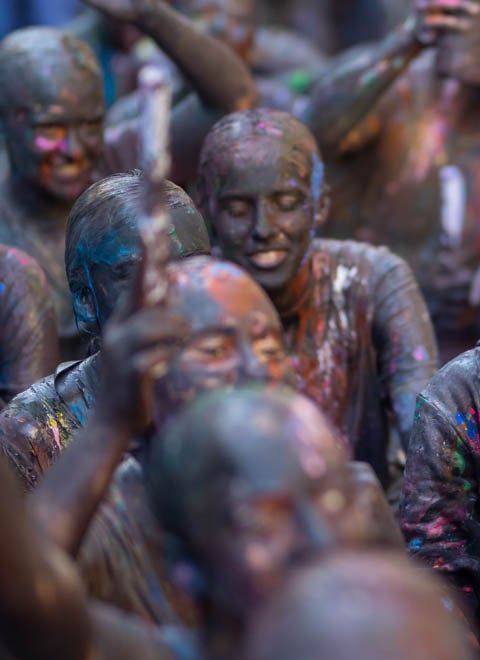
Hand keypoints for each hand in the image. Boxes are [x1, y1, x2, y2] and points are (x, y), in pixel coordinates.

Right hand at [95, 270, 186, 434]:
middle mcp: (117, 333)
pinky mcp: (133, 372)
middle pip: (142, 300)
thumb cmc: (134, 384)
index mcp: (119, 324)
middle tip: (187, 317)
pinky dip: (171, 356)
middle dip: (164, 299)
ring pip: (155, 325)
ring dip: (177, 330)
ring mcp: (122, 352)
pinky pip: (158, 354)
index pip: (134, 288)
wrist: (113, 423)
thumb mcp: (140, 350)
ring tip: (186, 341)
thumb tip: (182, 310)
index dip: (143, 265)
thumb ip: (155, 328)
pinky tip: (173, 364)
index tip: (148, 235)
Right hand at [409, 0, 479, 46]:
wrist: (420, 37)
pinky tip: (467, 26)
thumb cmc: (442, 16)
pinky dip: (451, 22)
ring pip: (441, 2)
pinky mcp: (421, 26)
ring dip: (461, 5)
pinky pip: (436, 22)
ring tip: (478, 9)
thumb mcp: (448, 2)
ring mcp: (421, 9)